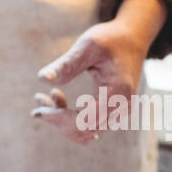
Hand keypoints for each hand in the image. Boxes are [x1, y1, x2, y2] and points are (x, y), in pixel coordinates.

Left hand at [31, 0, 166, 144]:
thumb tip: (41, 79)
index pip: (83, 122)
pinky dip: (69, 118)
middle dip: (56, 119)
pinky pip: (88, 126)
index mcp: (117, 94)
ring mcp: (118, 114)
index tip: (38, 106)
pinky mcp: (112, 113)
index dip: (57, 118)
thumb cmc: (110, 39)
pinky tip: (57, 98)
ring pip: (84, 132)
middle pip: (82, 132)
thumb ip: (66, 63)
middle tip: (38, 98)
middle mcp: (121, 109)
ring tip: (46, 96)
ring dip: (61, 119)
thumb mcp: (87, 46)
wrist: (132, 38)